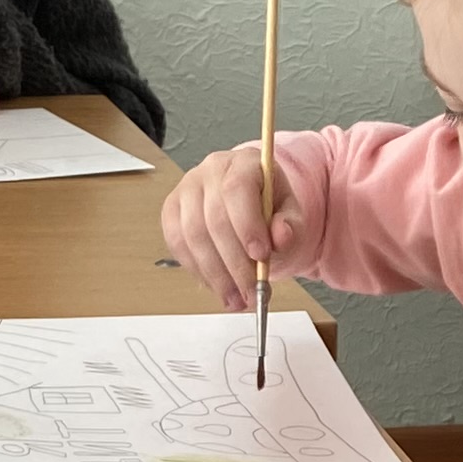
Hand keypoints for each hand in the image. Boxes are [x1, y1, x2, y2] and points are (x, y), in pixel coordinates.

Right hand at [157, 139, 308, 308]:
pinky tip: (217, 286)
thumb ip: (290, 225)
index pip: (237, 189)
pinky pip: (178, 244)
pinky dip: (197, 270)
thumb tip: (282, 236)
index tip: (261, 256)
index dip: (247, 225)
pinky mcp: (172, 211)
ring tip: (236, 299)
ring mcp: (186, 190)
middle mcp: (209, 171)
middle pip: (214, 219)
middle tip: (251, 292)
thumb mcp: (290, 213)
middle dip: (234, 263)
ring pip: (193, 236)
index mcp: (243, 163)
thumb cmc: (269, 206)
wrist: (249, 203)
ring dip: (216, 274)